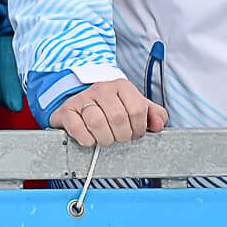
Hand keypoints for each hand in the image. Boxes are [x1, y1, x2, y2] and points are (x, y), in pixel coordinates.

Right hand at [51, 78, 166, 147]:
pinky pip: (77, 128)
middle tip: (120, 137)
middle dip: (122, 135)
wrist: (83, 105)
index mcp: (122, 86)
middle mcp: (101, 89)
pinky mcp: (67, 110)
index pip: (137, 109)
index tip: (134, 132)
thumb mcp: (137, 108)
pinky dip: (86, 139)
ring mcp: (82, 98)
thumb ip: (155, 115)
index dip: (138, 128)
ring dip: (105, 138)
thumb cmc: (113, 110)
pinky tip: (90, 138)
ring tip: (106, 138)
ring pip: (97, 122)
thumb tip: (159, 124)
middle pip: (118, 118)